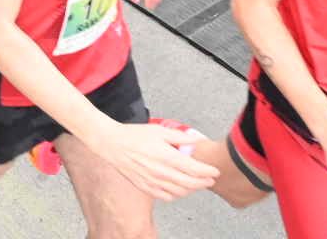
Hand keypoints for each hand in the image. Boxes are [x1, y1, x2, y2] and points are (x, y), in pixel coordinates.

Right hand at [93, 119, 217, 199]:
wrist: (112, 144)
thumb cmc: (134, 136)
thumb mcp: (159, 130)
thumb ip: (179, 137)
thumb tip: (195, 140)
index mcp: (167, 156)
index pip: (194, 169)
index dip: (208, 171)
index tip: (215, 170)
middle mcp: (162, 172)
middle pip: (190, 183)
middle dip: (203, 182)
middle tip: (210, 179)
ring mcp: (153, 182)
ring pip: (180, 192)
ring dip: (191, 189)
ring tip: (196, 184)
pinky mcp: (146, 187)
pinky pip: (166, 196)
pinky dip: (176, 194)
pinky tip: (178, 189)